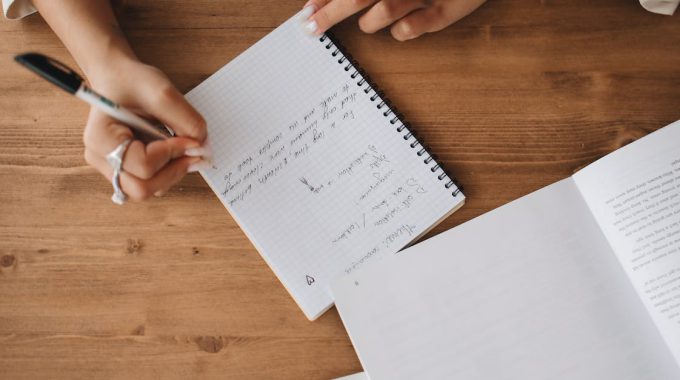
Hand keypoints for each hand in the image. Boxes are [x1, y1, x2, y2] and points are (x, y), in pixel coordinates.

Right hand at [83, 57, 208, 200]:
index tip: (190, 139)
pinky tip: (171, 150)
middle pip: (142, 188)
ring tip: (179, 146)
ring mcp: (111, 168)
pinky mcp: (125, 170)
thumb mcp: (162, 92)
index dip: (173, 154)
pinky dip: (168, 171)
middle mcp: (101, 159)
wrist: (118, 78)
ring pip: (148, 189)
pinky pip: (151, 183)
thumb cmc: (132, 81)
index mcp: (100, 138)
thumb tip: (204, 147)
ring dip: (172, 172)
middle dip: (173, 171)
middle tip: (194, 152)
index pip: (143, 165)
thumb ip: (186, 120)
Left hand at [301, 0, 486, 40]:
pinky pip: (411, 29)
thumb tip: (326, 0)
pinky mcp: (447, 10)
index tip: (307, 11)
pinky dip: (399, 33)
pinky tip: (400, 29)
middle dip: (330, 14)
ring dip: (369, 23)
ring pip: (382, 12)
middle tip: (312, 28)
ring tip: (368, 24)